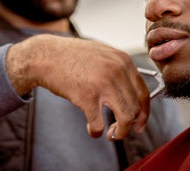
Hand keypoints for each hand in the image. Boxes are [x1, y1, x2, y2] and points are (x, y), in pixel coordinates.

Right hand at [6, 34, 149, 139]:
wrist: (46, 55)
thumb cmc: (71, 55)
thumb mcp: (102, 54)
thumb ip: (118, 69)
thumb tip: (131, 94)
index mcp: (123, 60)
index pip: (143, 92)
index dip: (144, 113)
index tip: (139, 123)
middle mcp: (117, 71)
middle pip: (135, 107)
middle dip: (130, 124)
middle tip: (119, 131)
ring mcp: (103, 83)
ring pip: (125, 118)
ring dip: (119, 132)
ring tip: (110, 134)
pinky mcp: (86, 96)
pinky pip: (99, 124)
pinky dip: (96, 132)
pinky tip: (92, 130)